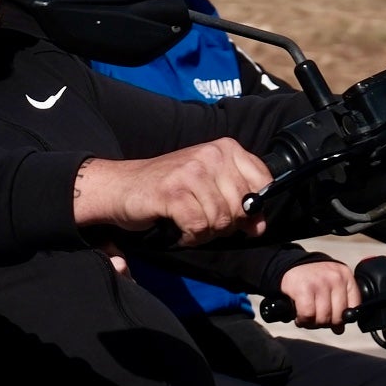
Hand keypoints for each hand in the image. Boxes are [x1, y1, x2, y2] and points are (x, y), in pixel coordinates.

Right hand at [72, 140, 267, 245]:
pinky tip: (179, 230)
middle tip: (203, 221)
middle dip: (225, 224)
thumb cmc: (169, 189)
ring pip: (221, 220)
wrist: (122, 186)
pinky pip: (199, 227)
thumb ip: (239, 203)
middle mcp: (211, 154)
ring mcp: (191, 172)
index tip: (238, 216)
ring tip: (189, 224)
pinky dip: (190, 237)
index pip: (263, 181)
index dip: (254, 207)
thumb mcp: (210, 188)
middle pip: (242, 206)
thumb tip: (260, 227)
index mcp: (225, 148)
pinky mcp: (173, 192)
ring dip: (205, 232)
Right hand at [277, 258, 359, 330]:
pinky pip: (308, 315)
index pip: (354, 306)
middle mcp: (335, 278)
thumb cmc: (313, 279)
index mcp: (346, 276)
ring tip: (307, 318)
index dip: (343, 319)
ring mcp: (320, 283)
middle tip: (316, 319)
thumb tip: (339, 330)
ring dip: (313, 324)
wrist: (290, 265)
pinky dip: (303, 320)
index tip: (333, 319)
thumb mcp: (331, 285)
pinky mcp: (304, 288)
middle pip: (338, 317)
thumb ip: (339, 305)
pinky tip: (300, 317)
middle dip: (326, 324)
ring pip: (323, 318)